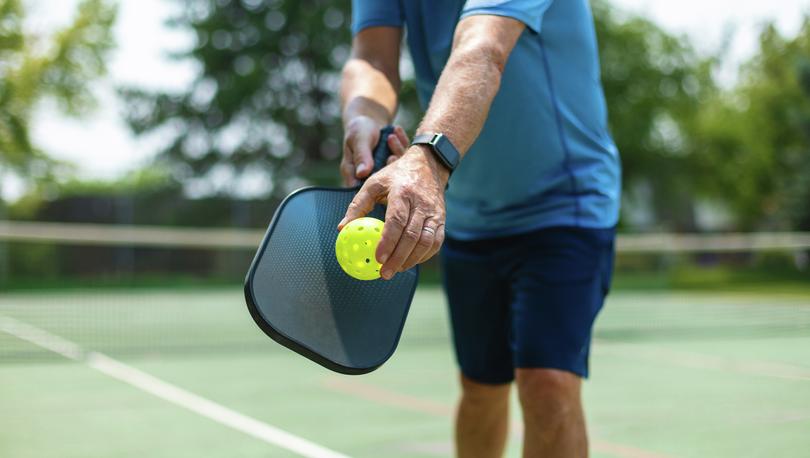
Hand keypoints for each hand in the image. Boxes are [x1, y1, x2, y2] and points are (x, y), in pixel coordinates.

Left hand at [338, 145, 449, 278]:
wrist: (429, 164)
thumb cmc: (396, 175)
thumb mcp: (373, 183)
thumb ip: (357, 205)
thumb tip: (342, 228)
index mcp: (402, 192)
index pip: (396, 220)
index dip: (388, 241)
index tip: (377, 258)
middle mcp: (421, 203)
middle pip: (412, 236)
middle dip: (398, 258)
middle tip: (384, 273)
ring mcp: (434, 212)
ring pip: (426, 242)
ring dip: (411, 260)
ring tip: (396, 270)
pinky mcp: (442, 219)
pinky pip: (436, 242)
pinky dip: (424, 256)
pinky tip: (411, 262)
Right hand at [341, 116, 409, 185]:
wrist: (369, 120)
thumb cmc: (358, 130)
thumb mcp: (358, 139)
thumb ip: (361, 156)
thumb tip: (362, 173)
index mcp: (355, 175)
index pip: (364, 189)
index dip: (376, 182)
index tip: (385, 163)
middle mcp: (371, 177)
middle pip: (384, 181)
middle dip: (390, 167)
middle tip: (392, 155)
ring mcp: (386, 171)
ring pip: (397, 169)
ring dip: (397, 151)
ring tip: (391, 137)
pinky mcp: (398, 164)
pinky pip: (405, 157)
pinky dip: (402, 143)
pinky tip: (397, 130)